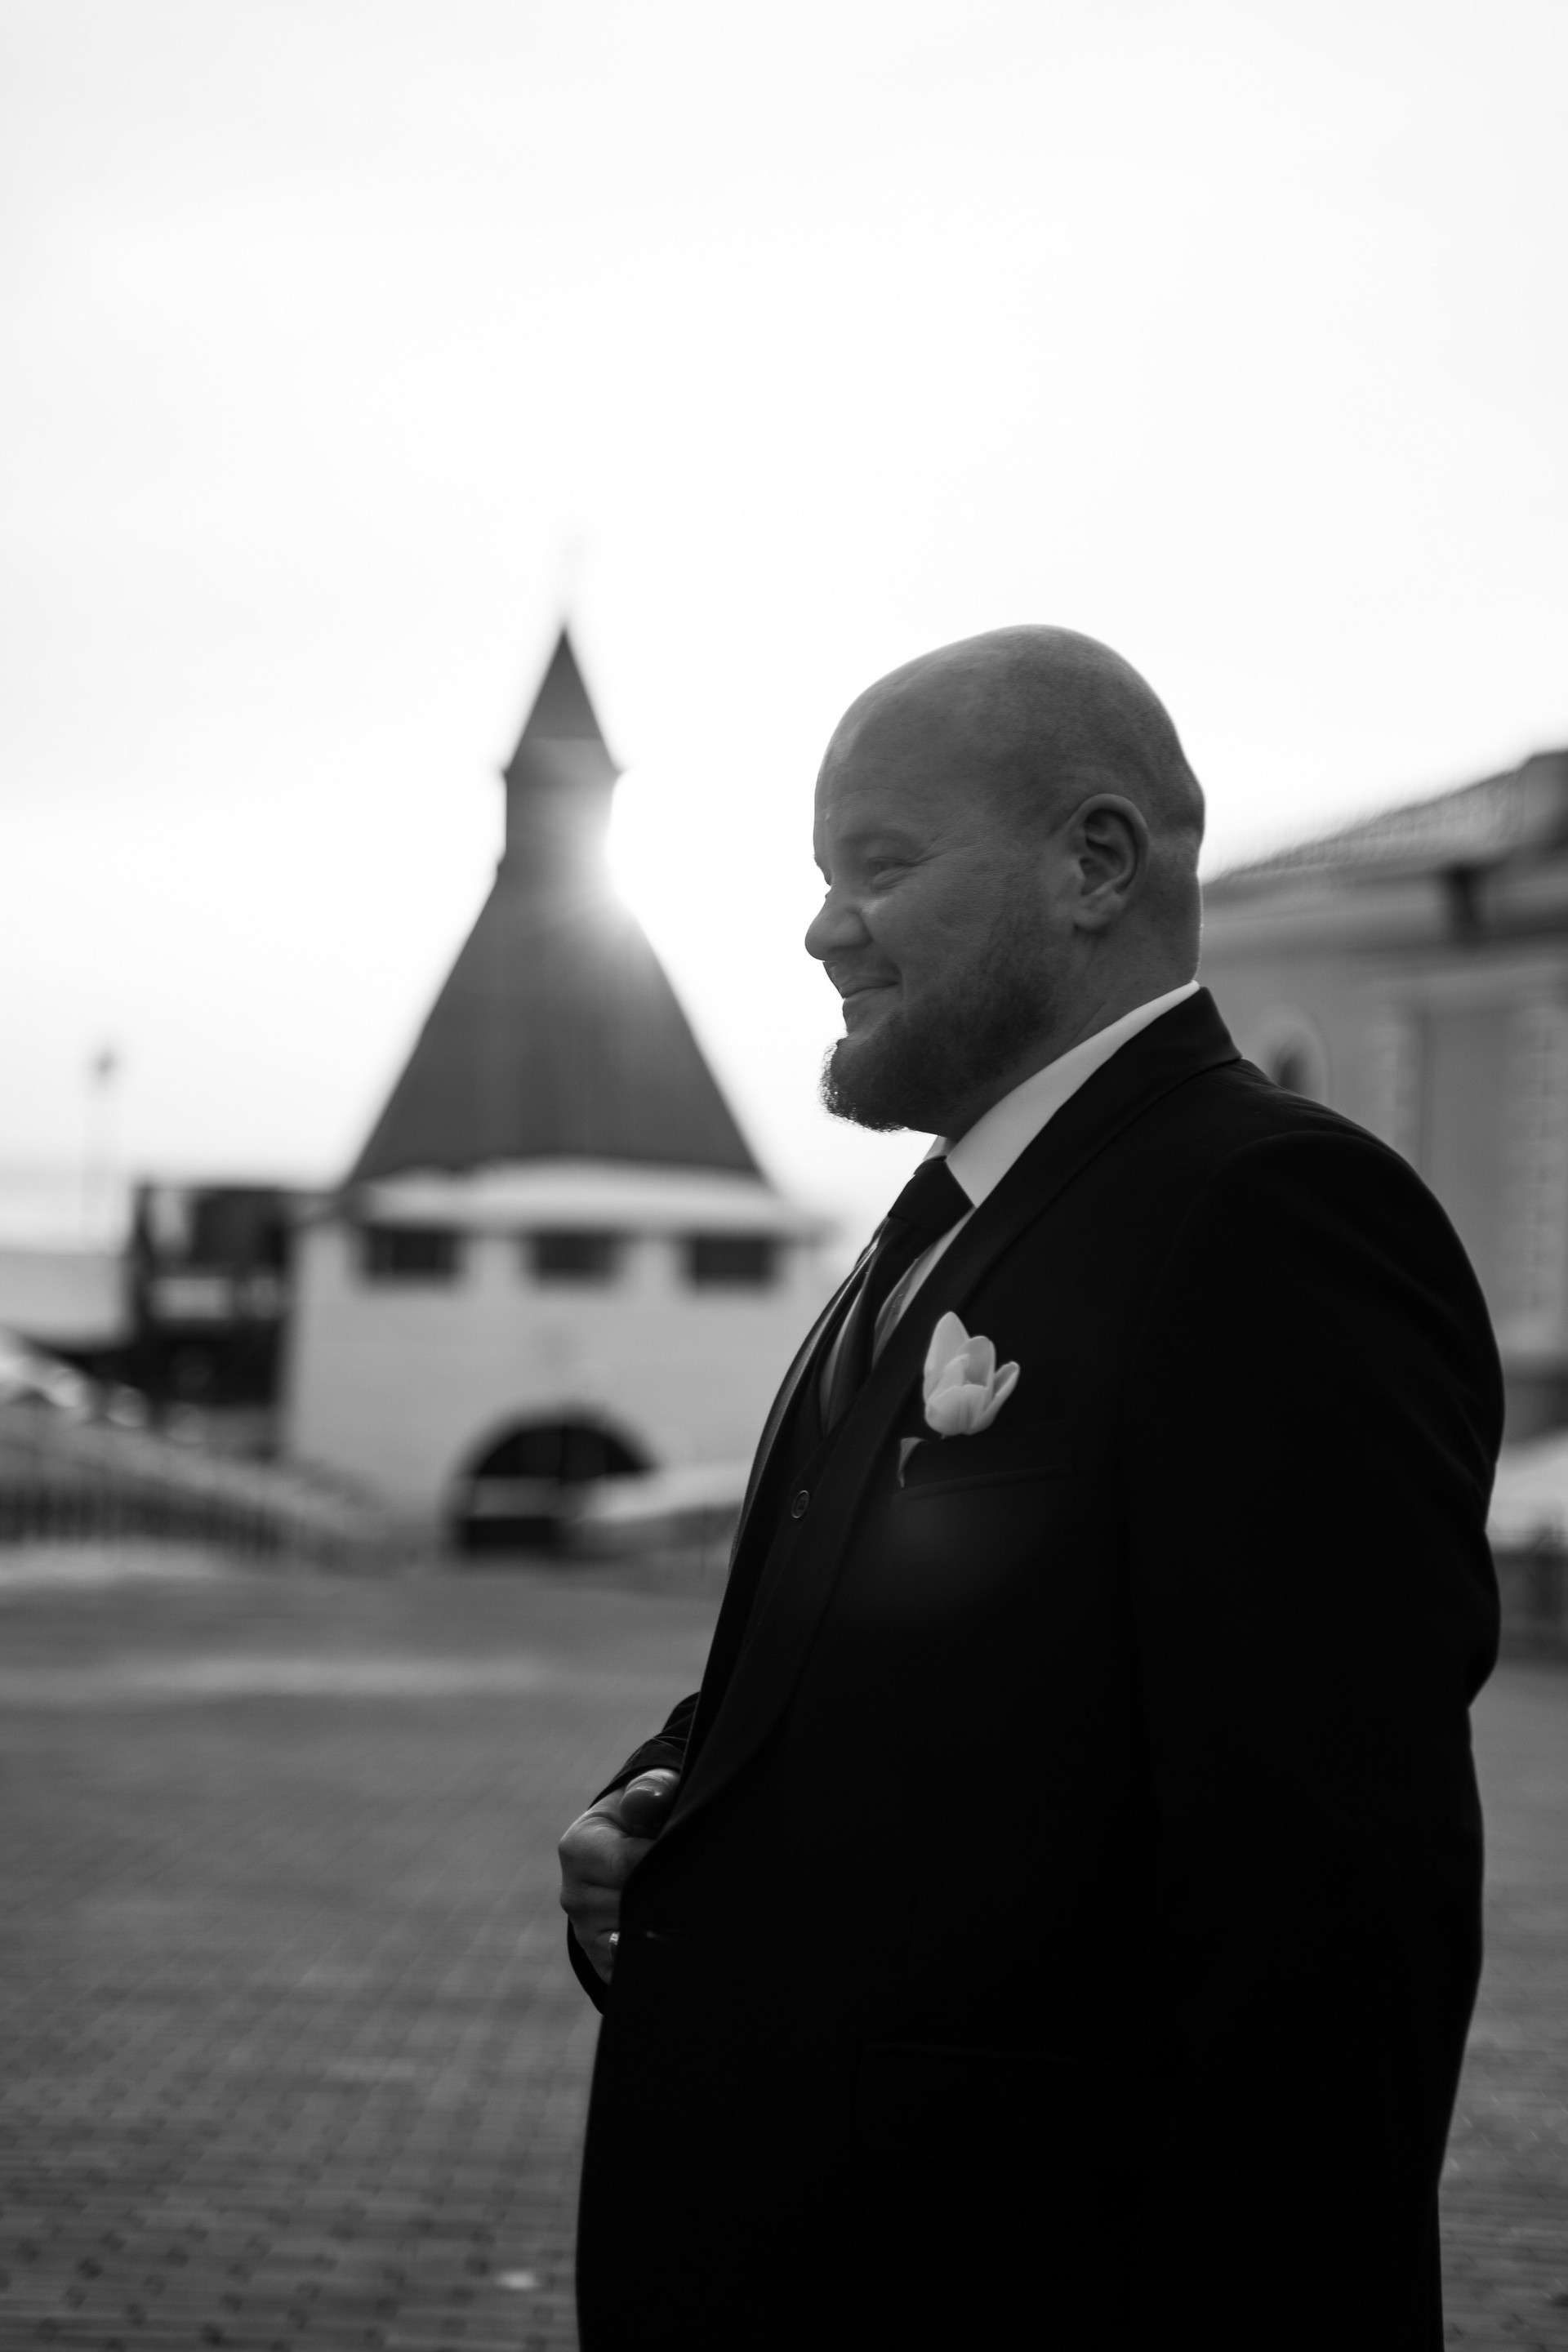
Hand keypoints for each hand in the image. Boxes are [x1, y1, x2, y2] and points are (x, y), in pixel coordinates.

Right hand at [558, 1768, 680, 1983]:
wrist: (629, 1850)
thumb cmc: (646, 1815)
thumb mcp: (650, 1791)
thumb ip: (652, 1789)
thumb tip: (647, 1800)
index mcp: (578, 1848)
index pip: (629, 1866)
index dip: (667, 1861)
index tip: (695, 1856)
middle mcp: (574, 1894)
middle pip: (633, 1908)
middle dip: (669, 1896)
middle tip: (700, 1885)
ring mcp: (584, 1932)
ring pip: (635, 1941)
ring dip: (667, 1928)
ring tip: (689, 1906)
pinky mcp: (600, 1960)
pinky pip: (630, 1970)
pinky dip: (656, 1959)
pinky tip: (677, 1937)